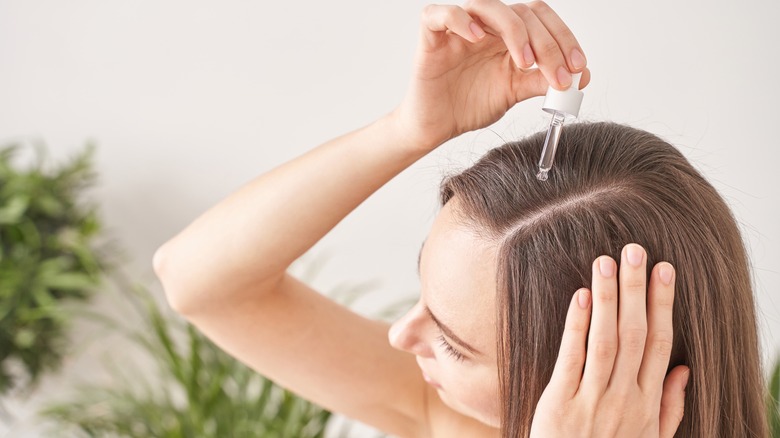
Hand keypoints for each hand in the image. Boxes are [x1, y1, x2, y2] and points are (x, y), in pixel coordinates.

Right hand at [394, 0, 590, 151]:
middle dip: (547, 44)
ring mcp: (459, 29)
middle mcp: (486, 26)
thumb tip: (582, 77)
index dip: (563, 39)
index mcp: (508, 36)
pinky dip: (460, 21)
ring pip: (489, 6)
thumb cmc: (470, 105)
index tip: (577, 69)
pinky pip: (442, 14)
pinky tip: (477, 39)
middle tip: (558, 76)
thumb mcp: (515, 92)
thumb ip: (543, 81)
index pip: (541, 20)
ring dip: (514, 30)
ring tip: (524, 62)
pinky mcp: (432, 37)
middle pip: (522, 13)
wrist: (437, 127)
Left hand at [530, 244, 689, 436]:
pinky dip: (576, 326)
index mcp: (647, 403)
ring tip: (607, 261)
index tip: (664, 270)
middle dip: (636, 290)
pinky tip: (581, 296)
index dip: (662, 304)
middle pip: (635, 334)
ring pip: (605, 341)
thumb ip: (669, 406)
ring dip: (608, 299)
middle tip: (634, 250)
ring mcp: (592, 400)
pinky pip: (571, 358)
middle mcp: (624, 398)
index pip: (659, 343)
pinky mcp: (560, 403)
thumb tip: (684, 368)